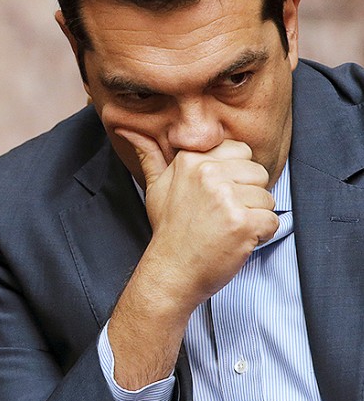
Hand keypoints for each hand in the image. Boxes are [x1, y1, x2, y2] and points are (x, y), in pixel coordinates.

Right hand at [107, 130, 276, 388]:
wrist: (171, 270)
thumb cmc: (168, 230)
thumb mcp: (155, 188)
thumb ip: (150, 156)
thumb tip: (128, 130)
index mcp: (191, 161)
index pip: (239, 151)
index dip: (235, 175)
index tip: (217, 196)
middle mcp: (208, 174)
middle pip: (258, 173)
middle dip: (248, 196)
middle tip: (222, 216)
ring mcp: (226, 198)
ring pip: (267, 198)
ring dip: (255, 217)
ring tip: (228, 229)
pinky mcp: (242, 222)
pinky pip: (272, 220)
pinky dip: (261, 235)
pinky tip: (237, 241)